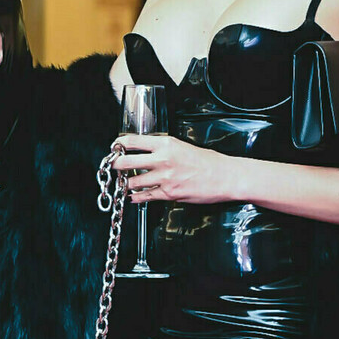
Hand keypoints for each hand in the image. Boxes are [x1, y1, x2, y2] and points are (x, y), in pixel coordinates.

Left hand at [111, 131, 240, 205]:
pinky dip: (135, 197)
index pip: (133, 141)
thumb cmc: (209, 162)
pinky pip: (144, 196)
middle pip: (126, 161)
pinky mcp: (168, 194)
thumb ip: (164, 148)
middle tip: (113, 166)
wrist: (225, 177)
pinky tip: (132, 196)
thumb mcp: (183, 146)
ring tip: (122, 183)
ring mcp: (164, 178)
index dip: (119, 145)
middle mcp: (162, 160)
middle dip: (115, 165)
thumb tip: (148, 150)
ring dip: (125, 184)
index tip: (115, 147)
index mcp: (166, 144)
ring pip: (132, 182)